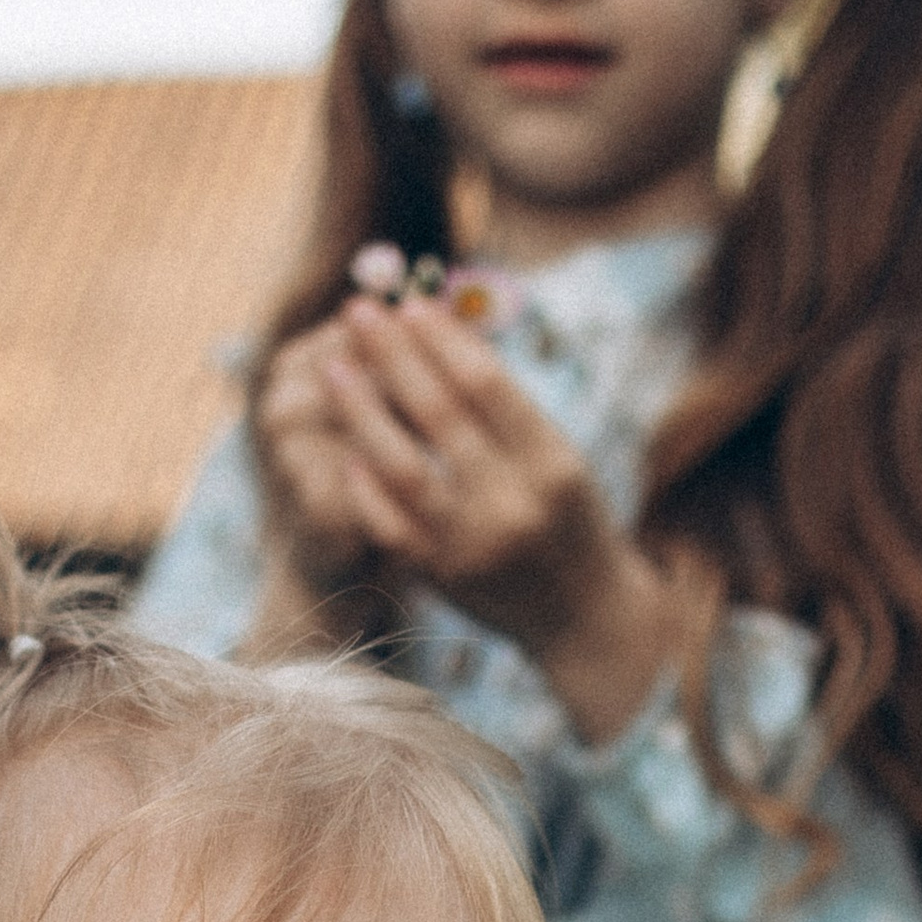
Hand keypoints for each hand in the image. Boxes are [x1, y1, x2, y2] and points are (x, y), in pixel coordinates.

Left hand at [310, 295, 681, 743]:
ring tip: (335, 366)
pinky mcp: (442, 578)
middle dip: (392, 356)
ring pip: (403, 466)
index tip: (409, 303)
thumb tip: (439, 332)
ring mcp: (473, 546)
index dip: (440, 339)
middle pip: (439, 414)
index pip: (486, 384)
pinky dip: (365, 482)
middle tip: (358, 311)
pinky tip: (347, 445)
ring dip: (362, 410)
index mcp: (552, 462)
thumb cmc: (569, 520)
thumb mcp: (560, 458)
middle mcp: (514, 504)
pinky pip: (390, 523)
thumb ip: (506, 408)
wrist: (586, 618)